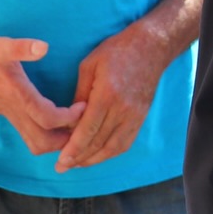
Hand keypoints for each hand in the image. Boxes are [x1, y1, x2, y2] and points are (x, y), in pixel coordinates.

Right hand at [0, 37, 84, 156]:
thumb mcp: (0, 46)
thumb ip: (22, 48)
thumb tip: (43, 47)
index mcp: (17, 97)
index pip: (48, 119)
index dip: (70, 117)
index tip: (84, 105)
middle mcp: (13, 111)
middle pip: (42, 143)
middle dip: (65, 139)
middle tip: (84, 122)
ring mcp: (9, 114)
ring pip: (34, 142)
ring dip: (56, 139)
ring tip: (75, 123)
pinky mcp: (7, 113)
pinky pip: (29, 133)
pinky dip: (46, 133)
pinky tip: (58, 119)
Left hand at [55, 20, 173, 171]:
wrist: (152, 46)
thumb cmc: (116, 51)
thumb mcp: (89, 66)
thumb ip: (78, 96)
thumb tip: (68, 120)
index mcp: (107, 95)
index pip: (87, 131)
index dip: (73, 149)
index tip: (60, 161)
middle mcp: (123, 109)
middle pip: (99, 142)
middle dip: (79, 158)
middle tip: (62, 167)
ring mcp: (135, 114)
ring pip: (113, 147)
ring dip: (94, 159)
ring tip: (77, 164)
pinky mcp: (142, 116)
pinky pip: (126, 141)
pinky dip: (111, 152)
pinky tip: (99, 154)